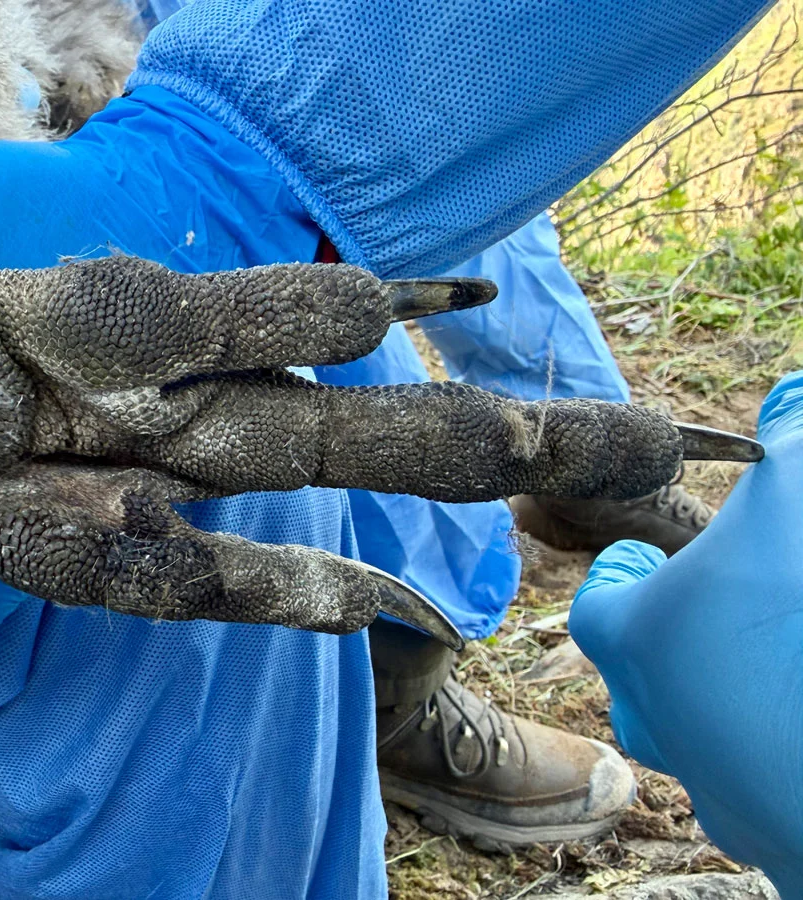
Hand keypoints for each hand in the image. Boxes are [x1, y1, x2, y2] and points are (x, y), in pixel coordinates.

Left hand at [570, 370, 802, 894]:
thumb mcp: (797, 496)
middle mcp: (654, 719)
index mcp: (632, 639)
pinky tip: (802, 725)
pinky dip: (782, 761)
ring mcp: (711, 790)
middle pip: (644, 678)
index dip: (622, 576)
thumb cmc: (801, 610)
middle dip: (678, 643)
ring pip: (702, 742)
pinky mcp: (777, 844)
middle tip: (723, 615)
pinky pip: (766, 798)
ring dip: (727, 706)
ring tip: (776, 670)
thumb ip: (790, 440)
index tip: (638, 558)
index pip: (600, 606)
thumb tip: (786, 403)